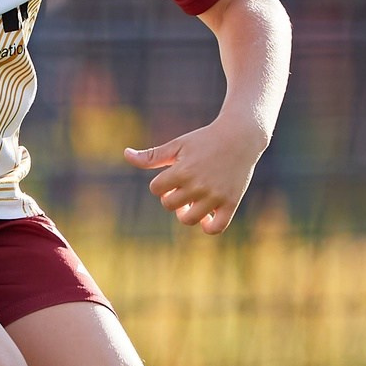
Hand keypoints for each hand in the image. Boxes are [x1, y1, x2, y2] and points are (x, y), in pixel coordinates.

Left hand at [124, 114, 268, 234]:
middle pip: (169, 205)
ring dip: (185, 214)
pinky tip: (206, 217)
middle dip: (171, 197)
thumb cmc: (204, 140)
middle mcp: (198, 185)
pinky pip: (216, 228)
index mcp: (182, 170)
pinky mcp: (231, 202)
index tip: (171, 176)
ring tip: (190, 203)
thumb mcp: (177, 145)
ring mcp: (215, 196)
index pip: (156, 189)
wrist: (240, 137)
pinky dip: (208, 227)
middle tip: (181, 188)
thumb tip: (126, 154)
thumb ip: (152, 155)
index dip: (160, 184)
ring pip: (188, 220)